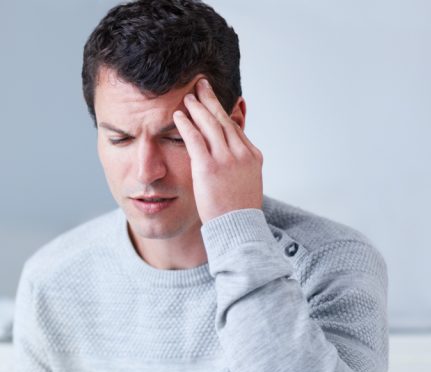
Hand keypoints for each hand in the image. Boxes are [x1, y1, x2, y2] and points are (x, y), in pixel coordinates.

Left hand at [173, 78, 263, 222]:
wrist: (238, 228)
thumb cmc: (238, 211)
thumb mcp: (245, 183)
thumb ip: (239, 166)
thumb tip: (232, 159)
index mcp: (252, 156)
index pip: (234, 128)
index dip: (222, 112)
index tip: (213, 100)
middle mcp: (241, 153)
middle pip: (223, 120)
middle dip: (210, 100)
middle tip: (200, 84)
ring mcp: (226, 159)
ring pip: (210, 125)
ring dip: (197, 107)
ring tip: (187, 95)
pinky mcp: (209, 167)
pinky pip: (195, 139)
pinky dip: (186, 124)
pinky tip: (179, 115)